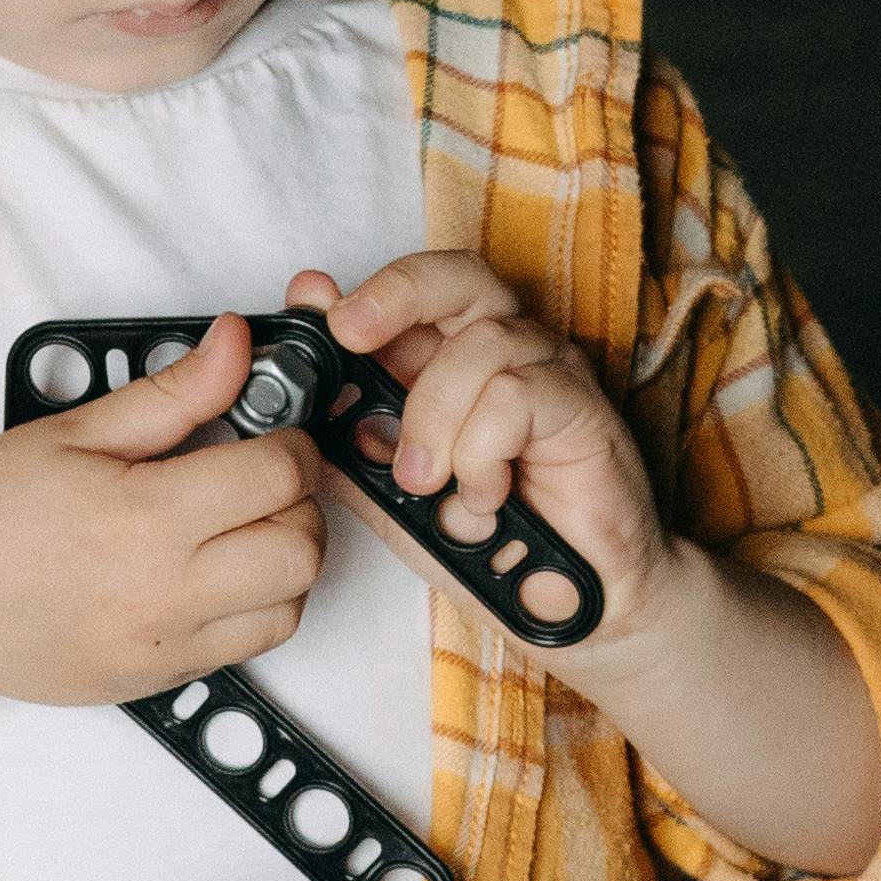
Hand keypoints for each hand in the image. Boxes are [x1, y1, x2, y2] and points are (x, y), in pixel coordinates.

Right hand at [0, 316, 325, 705]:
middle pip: (301, 546)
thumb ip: (171, 392)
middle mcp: (166, 590)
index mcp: (144, 516)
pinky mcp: (161, 678)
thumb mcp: (72, 431)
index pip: (277, 475)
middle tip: (259, 479)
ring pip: (290, 604)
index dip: (289, 442)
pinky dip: (254, 605)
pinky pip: (250, 645)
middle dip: (298, 502)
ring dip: (285, 559)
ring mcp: (166, 643)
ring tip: (238, 528)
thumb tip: (238, 345)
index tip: (270, 431)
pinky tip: (212, 574)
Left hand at [292, 255, 667, 648]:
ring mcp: (549, 374)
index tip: (312, 309)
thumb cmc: (485, 546)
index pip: (411, 292)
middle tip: (350, 333)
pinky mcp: (583, 408)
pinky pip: (516, 396)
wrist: (560, 605)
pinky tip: (484, 494)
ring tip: (428, 480)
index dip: (358, 292)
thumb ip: (348, 445)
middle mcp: (505, 352)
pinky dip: (483, 450)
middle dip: (394, 294)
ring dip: (435, 416)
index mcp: (452, 360)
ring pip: (481, 343)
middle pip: (457, 276)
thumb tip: (297, 395)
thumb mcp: (391, 496)